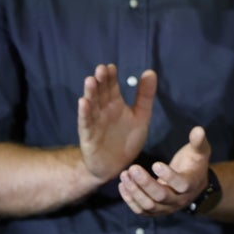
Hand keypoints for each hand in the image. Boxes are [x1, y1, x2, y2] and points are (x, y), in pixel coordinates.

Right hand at [77, 63, 156, 181]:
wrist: (116, 166)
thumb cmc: (127, 140)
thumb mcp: (141, 116)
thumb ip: (145, 95)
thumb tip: (150, 71)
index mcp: (115, 104)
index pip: (112, 87)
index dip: (111, 77)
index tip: (111, 67)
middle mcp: (102, 110)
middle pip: (100, 93)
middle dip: (101, 81)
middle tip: (101, 69)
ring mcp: (94, 123)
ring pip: (91, 105)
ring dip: (90, 93)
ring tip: (90, 81)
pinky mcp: (89, 137)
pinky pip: (86, 123)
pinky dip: (84, 113)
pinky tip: (83, 103)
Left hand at [118, 126, 211, 216]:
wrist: (193, 185)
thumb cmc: (194, 164)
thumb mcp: (199, 152)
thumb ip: (198, 141)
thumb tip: (198, 129)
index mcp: (191, 185)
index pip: (181, 184)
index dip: (168, 176)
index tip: (155, 164)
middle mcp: (179, 200)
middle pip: (161, 196)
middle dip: (145, 183)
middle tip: (133, 168)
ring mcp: (166, 208)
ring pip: (149, 205)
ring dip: (135, 191)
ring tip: (125, 175)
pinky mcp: (155, 211)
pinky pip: (141, 210)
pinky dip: (130, 200)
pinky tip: (122, 185)